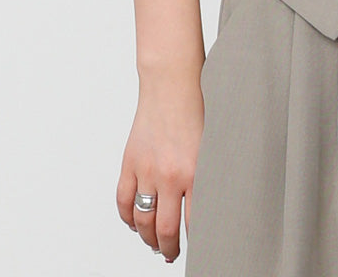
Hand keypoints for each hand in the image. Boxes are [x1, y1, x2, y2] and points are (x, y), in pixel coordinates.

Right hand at [116, 72, 204, 263]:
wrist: (172, 83)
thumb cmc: (198, 107)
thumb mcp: (213, 143)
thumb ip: (209, 174)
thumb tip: (214, 203)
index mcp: (195, 172)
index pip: (194, 223)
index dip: (195, 242)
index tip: (199, 249)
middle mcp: (169, 175)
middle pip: (164, 230)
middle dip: (169, 249)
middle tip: (173, 254)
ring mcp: (146, 170)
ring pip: (142, 221)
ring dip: (147, 238)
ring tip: (155, 243)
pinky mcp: (129, 163)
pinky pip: (123, 201)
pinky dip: (128, 217)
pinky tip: (135, 223)